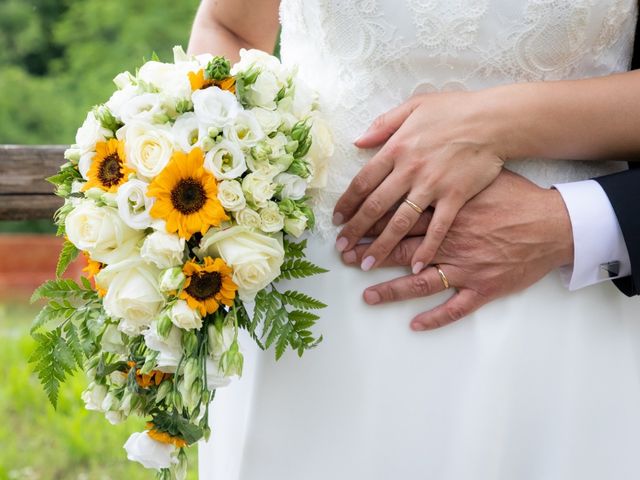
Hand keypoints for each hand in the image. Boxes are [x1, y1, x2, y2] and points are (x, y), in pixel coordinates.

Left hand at [333, 90, 505, 273]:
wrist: (495, 119)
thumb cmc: (455, 110)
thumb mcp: (414, 105)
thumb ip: (384, 124)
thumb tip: (358, 141)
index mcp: (397, 148)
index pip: (363, 181)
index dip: (347, 202)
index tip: (337, 219)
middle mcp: (409, 170)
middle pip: (375, 206)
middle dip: (356, 230)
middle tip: (342, 247)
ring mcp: (432, 186)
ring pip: (400, 222)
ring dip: (381, 245)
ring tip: (366, 263)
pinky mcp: (455, 197)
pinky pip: (438, 228)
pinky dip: (426, 249)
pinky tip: (415, 267)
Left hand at [341, 171, 574, 330]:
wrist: (555, 223)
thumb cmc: (517, 195)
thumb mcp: (480, 173)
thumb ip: (448, 169)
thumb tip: (429, 158)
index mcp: (446, 213)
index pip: (398, 218)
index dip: (369, 225)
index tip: (348, 229)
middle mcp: (449, 241)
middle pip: (401, 248)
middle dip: (370, 255)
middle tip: (346, 260)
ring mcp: (465, 268)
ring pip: (420, 283)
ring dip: (392, 290)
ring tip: (367, 296)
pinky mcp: (484, 288)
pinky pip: (455, 308)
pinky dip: (435, 318)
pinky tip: (414, 324)